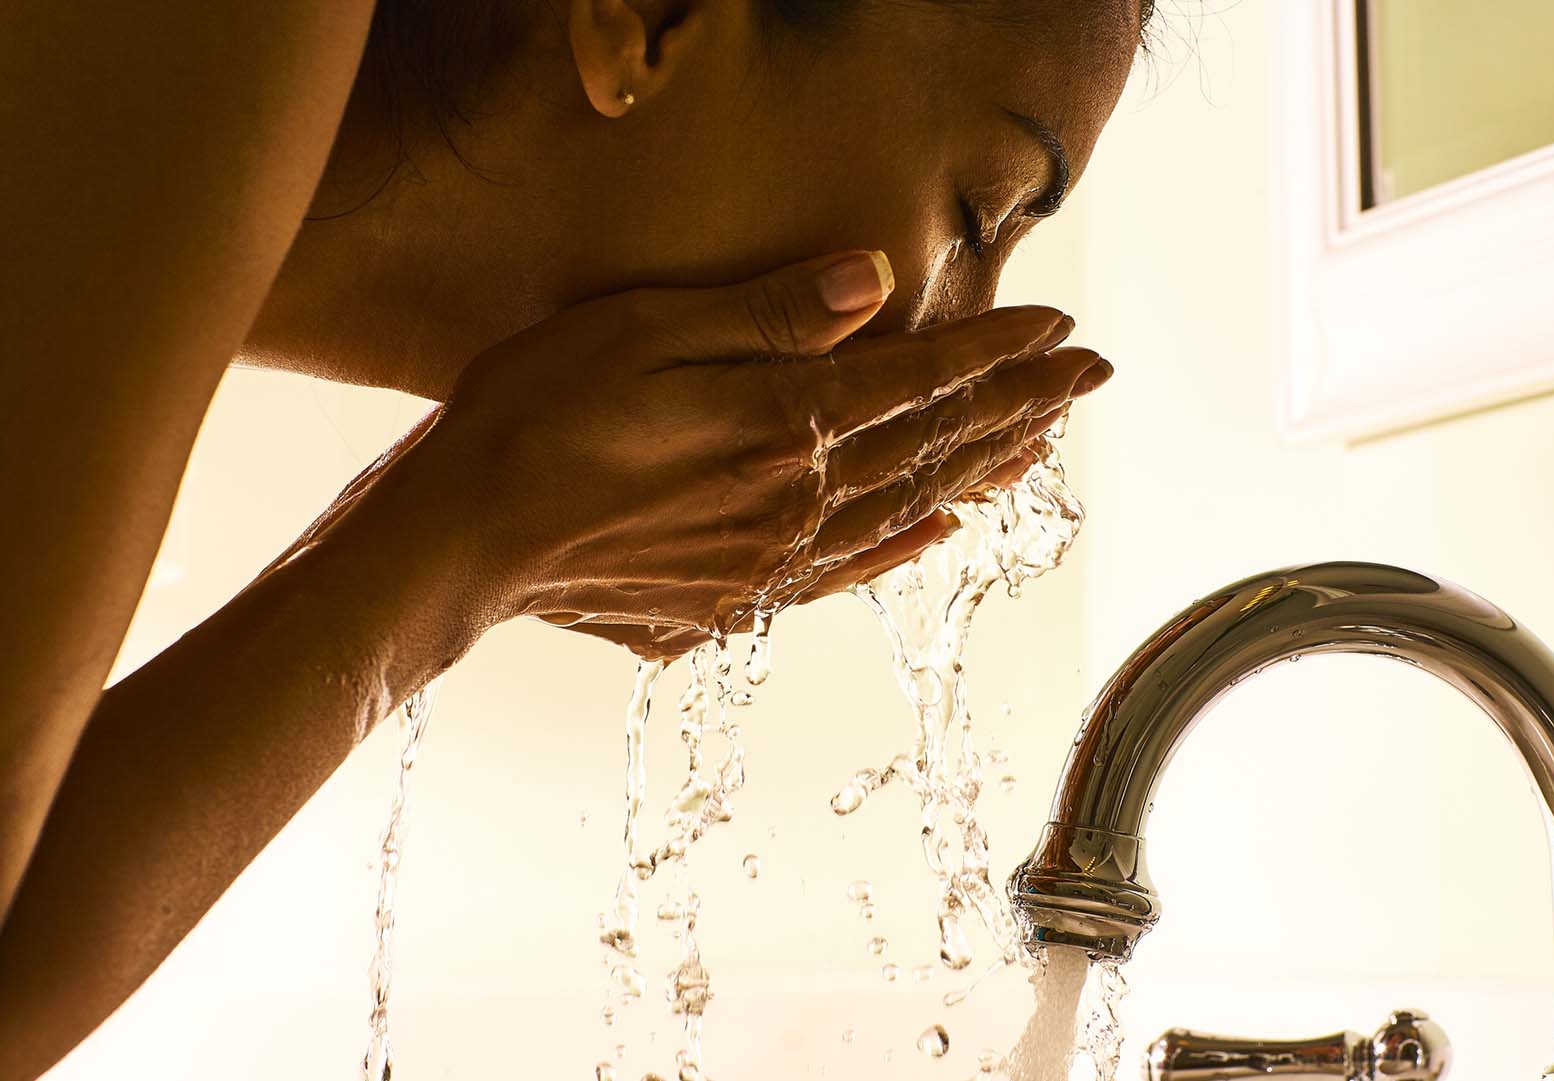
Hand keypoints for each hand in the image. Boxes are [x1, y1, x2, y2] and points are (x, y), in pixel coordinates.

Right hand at [364, 250, 1107, 658]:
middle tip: (1090, 380)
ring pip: (906, 507)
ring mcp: (770, 557)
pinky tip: (940, 530)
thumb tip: (876, 281)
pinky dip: (905, 544)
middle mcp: (794, 497)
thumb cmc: (534, 415)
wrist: (462, 540)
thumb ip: (766, 312)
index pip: (918, 377)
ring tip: (1040, 443)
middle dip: (1020, 406)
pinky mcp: (734, 596)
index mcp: (778, 420)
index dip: (996, 351)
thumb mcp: (642, 330)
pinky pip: (848, 571)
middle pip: (931, 445)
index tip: (1061, 329)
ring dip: (981, 469)